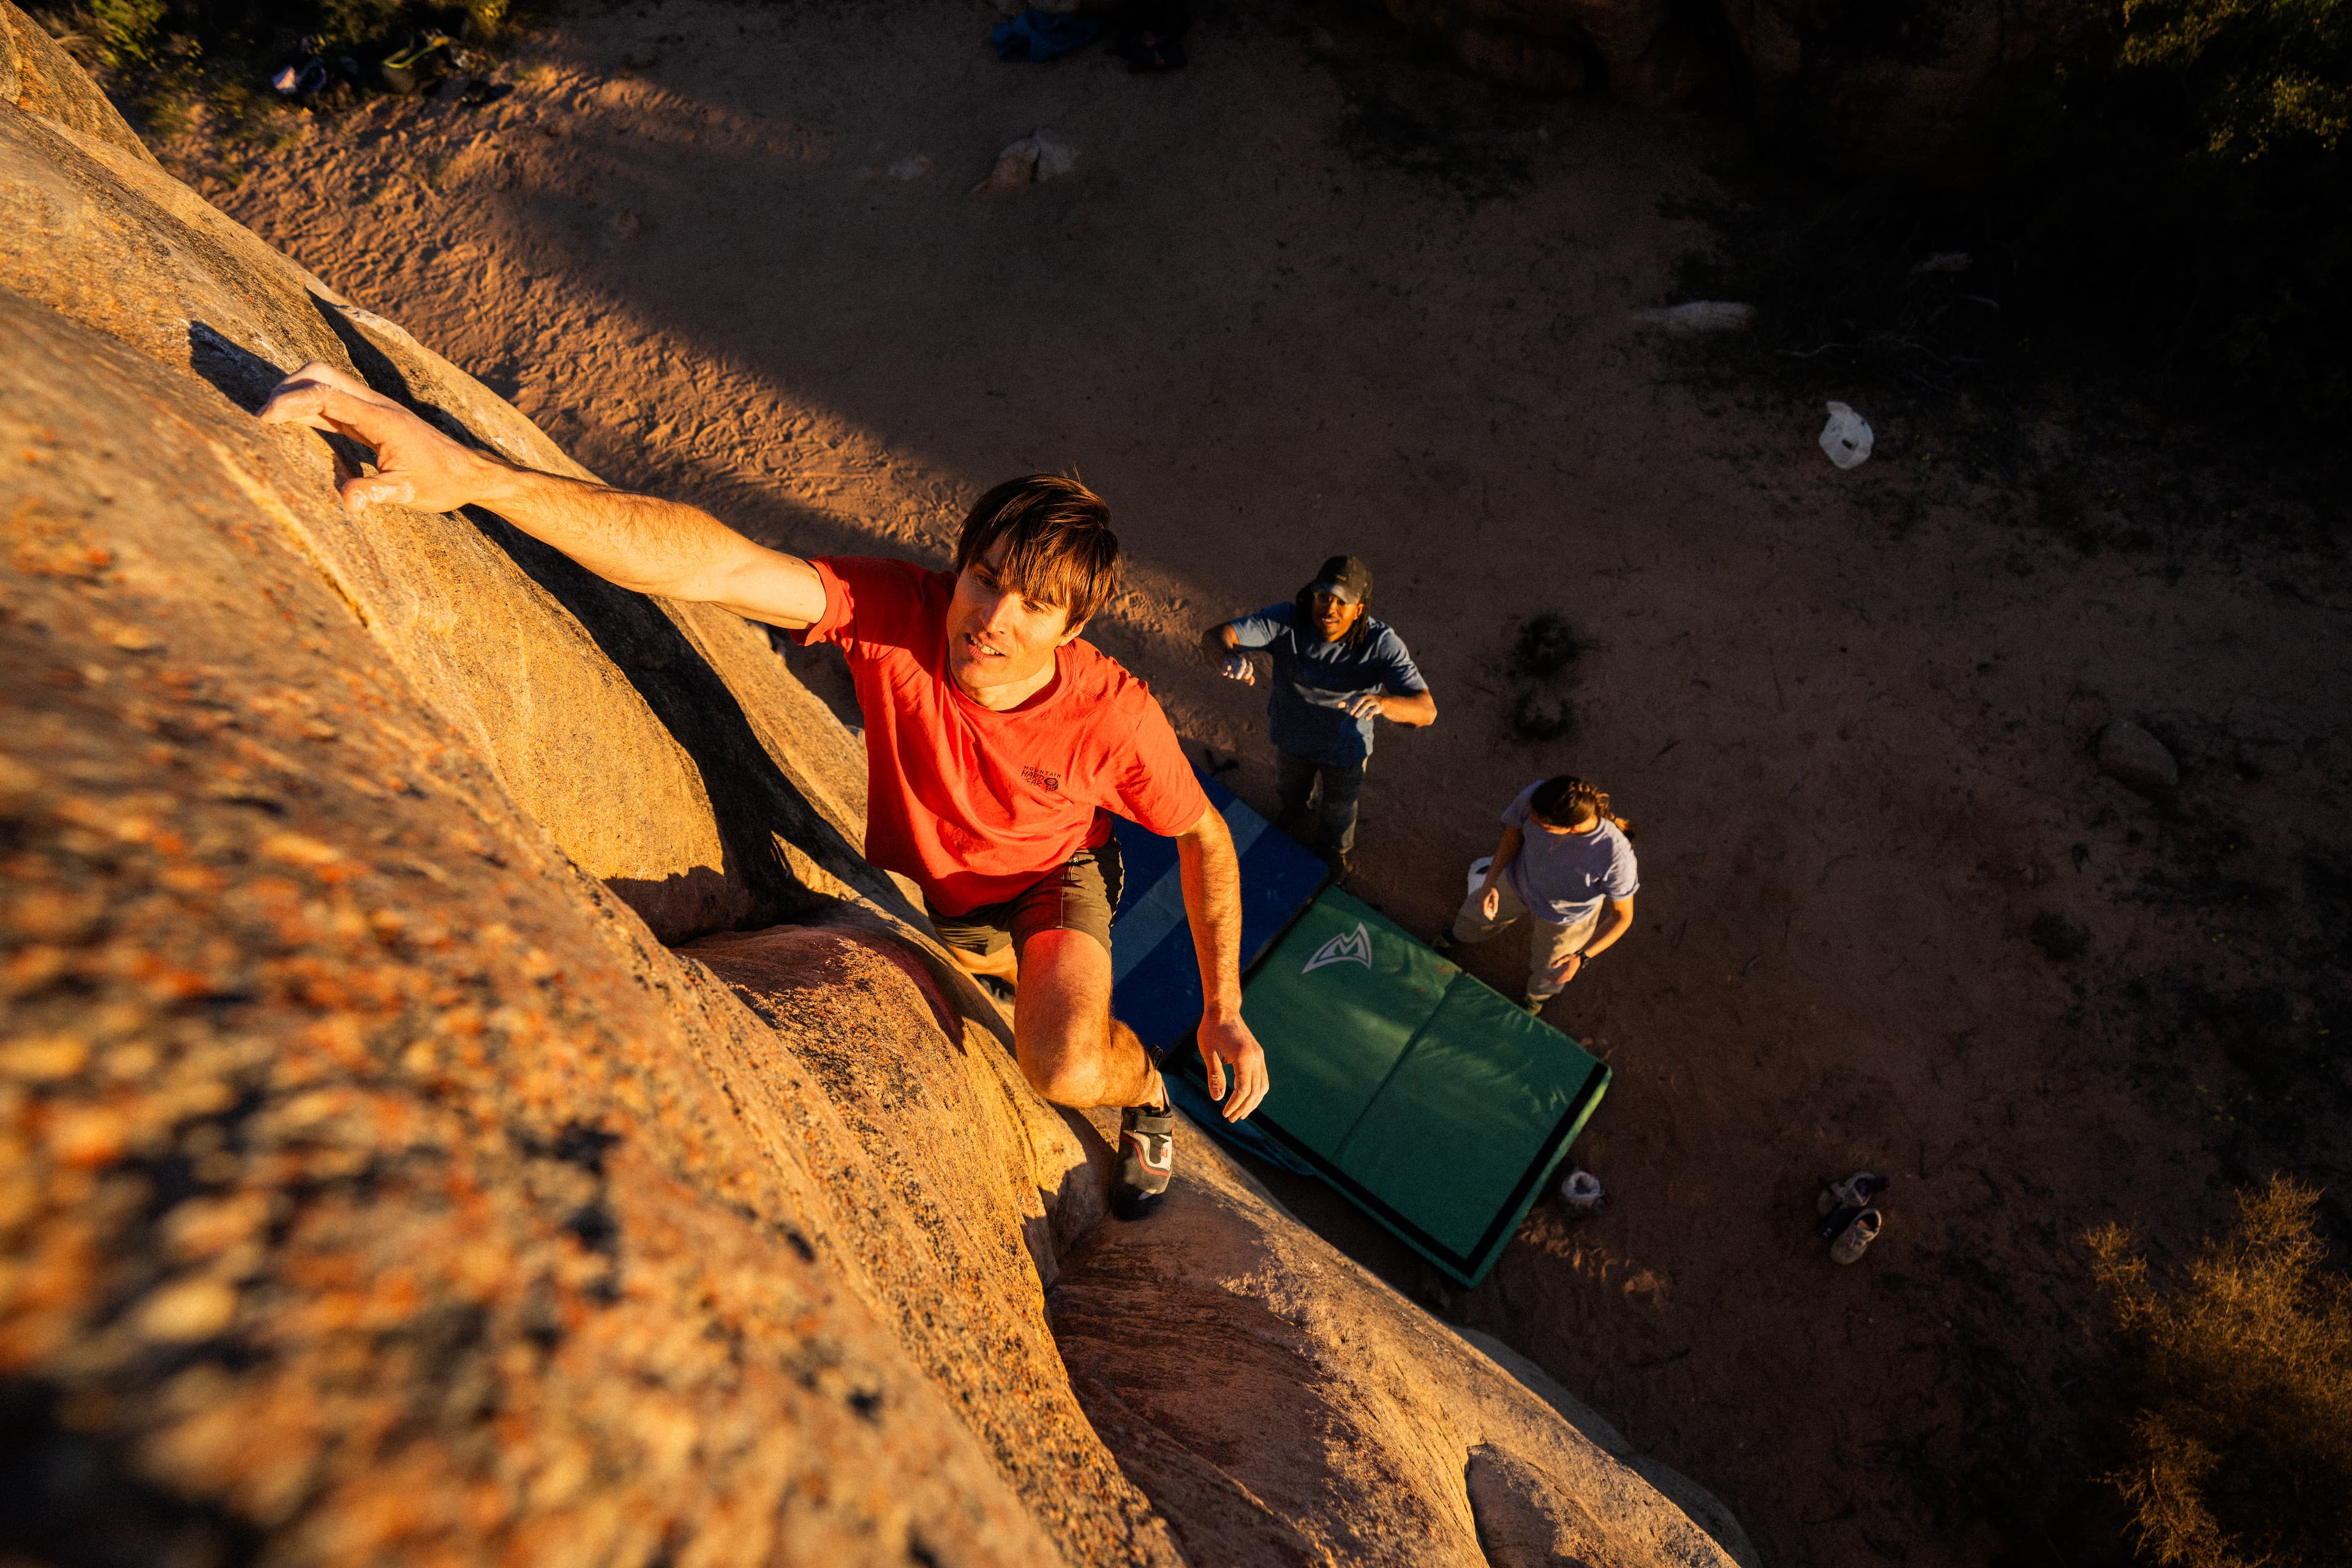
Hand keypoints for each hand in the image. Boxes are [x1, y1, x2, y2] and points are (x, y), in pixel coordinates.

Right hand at [258, 360, 496, 512]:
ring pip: (325, 383)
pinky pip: (332, 401)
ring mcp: (372, 408)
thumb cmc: (441, 482)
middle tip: (263, 417)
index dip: (290, 401)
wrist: (468, 473)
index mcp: (381, 419)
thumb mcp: (409, 492)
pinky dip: (307, 405)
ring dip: (295, 393)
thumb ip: (377, 492)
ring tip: (270, 419)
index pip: (326, 395)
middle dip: (287, 387)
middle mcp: (374, 405)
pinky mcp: (370, 417)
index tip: (263, 418)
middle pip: (321, 375)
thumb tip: (349, 501)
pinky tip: (292, 423)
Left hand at [1196, 1012, 1269, 1121]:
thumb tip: (1218, 1098)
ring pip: (1262, 1086)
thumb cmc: (1211, 1029)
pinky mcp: (1258, 1055)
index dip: (1234, 1104)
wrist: (1223, 1010)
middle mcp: (1256, 1057)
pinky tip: (1247, 1099)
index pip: (1243, 1089)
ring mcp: (1259, 1056)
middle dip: (1244, 1108)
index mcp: (1243, 1056)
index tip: (1225, 1114)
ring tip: (1241, 1114)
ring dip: (1252, 1102)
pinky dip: (1256, 1092)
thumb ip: (1214, 1075)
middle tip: (1231, 1119)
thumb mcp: (1208, 1052)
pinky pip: (1262, 1078)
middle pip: (1255, 1091)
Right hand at [1220, 652, 1255, 684]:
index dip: (1248, 671)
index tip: (1246, 677)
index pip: (1249, 666)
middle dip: (1240, 670)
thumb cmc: (1239, 670)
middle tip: (1237, 678)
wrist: (1230, 662)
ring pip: (1235, 662)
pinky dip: (1225, 667)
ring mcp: (1234, 659)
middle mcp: (1241, 660)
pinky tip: (1224, 674)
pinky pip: (1226, 662)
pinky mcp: (1227, 660)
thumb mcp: (1244, 674)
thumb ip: (1248, 679)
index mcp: (1247, 663)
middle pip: (1242, 663)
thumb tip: (1251, 683)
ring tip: (1231, 677)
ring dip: (1233, 669)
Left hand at [1345, 691, 1383, 719]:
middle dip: (1355, 706)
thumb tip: (1338, 705)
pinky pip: (1373, 710)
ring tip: (1355, 717)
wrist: (1380, 702)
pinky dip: (1370, 714)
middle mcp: (1367, 697)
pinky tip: (1366, 719)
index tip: (1346, 707)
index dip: (1351, 702)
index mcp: (1362, 695)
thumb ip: (1347, 703)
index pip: (1355, 697)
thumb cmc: (1365, 702)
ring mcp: (1373, 701)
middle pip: (1361, 700)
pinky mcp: (1377, 707)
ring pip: (1367, 705)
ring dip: (1361, 710)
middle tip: (1350, 713)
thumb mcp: (1356, 702)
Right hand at [1480, 885, 1500, 921]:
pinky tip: (1491, 907)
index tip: (1492, 919)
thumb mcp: (1495, 897)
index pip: (1484, 911)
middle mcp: (1480, 901)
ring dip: (1487, 910)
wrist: (1489, 881)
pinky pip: (1483, 904)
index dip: (1488, 916)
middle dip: (1488, 914)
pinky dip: (1486, 906)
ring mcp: (1479, 899)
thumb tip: (1495, 912)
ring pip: (1483, 907)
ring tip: (1493, 913)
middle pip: (1483, 910)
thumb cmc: (1493, 888)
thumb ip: (1495, 905)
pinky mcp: (1480, 897)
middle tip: (1493, 917)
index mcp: (1483, 901)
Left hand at [1542, 951, 1584, 984]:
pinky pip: (1561, 980)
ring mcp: (1568, 977)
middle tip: (1544, 975)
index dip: (1549, 977)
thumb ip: (1558, 962)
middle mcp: (1567, 977)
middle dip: (1550, 979)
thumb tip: (1551, 966)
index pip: (1556, 978)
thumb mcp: (1565, 957)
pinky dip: (1556, 979)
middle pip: (1557, 981)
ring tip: (1547, 975)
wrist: (1579, 959)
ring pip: (1559, 982)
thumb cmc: (1572, 957)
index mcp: (1566, 973)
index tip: (1544, 974)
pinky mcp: (1569, 977)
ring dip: (1552, 979)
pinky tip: (1552, 975)